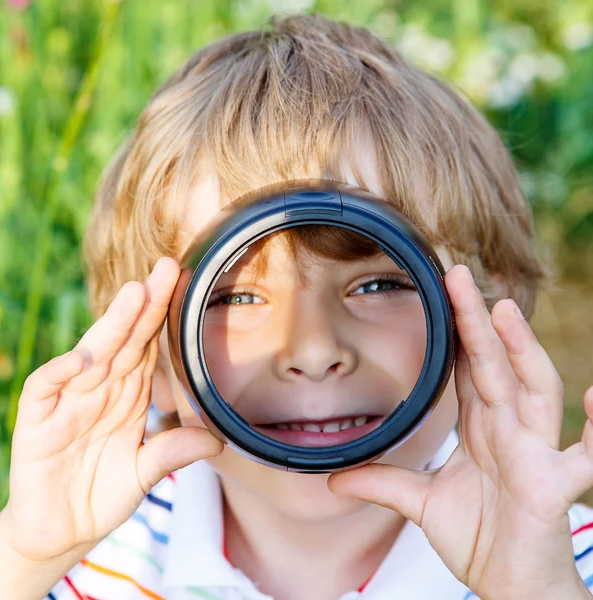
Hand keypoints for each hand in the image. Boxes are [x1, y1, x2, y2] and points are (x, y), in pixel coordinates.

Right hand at [1, 257, 223, 564]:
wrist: (58, 532)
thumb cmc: (100, 495)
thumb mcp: (144, 473)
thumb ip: (172, 453)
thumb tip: (217, 440)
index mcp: (127, 395)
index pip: (147, 347)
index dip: (163, 317)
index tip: (183, 285)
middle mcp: (100, 389)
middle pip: (124, 340)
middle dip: (145, 305)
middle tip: (166, 269)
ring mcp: (69, 401)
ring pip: (92, 354)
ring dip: (112, 326)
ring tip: (134, 296)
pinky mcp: (38, 420)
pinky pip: (47, 387)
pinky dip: (61, 372)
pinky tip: (82, 358)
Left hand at [328, 264, 592, 599]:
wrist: (509, 587)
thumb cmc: (478, 538)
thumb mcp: (421, 503)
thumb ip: (383, 483)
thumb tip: (335, 478)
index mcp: (481, 428)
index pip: (467, 368)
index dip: (455, 332)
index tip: (441, 293)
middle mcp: (509, 431)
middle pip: (494, 365)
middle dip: (477, 322)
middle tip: (459, 276)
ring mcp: (535, 453)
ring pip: (533, 390)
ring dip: (521, 350)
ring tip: (502, 310)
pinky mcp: (555, 487)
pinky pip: (585, 454)